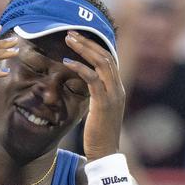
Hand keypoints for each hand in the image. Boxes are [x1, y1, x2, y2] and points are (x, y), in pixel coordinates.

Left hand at [62, 31, 124, 160]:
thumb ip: (95, 94)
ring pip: (101, 62)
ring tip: (68, 39)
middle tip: (71, 32)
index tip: (79, 38)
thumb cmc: (98, 133)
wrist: (105, 152)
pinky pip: (92, 78)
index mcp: (117, 88)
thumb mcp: (98, 109)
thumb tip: (83, 84)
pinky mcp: (103, 103)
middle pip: (105, 56)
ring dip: (83, 49)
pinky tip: (66, 62)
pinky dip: (79, 67)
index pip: (109, 59)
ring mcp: (113, 95)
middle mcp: (118, 88)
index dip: (94, 46)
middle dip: (88, 42)